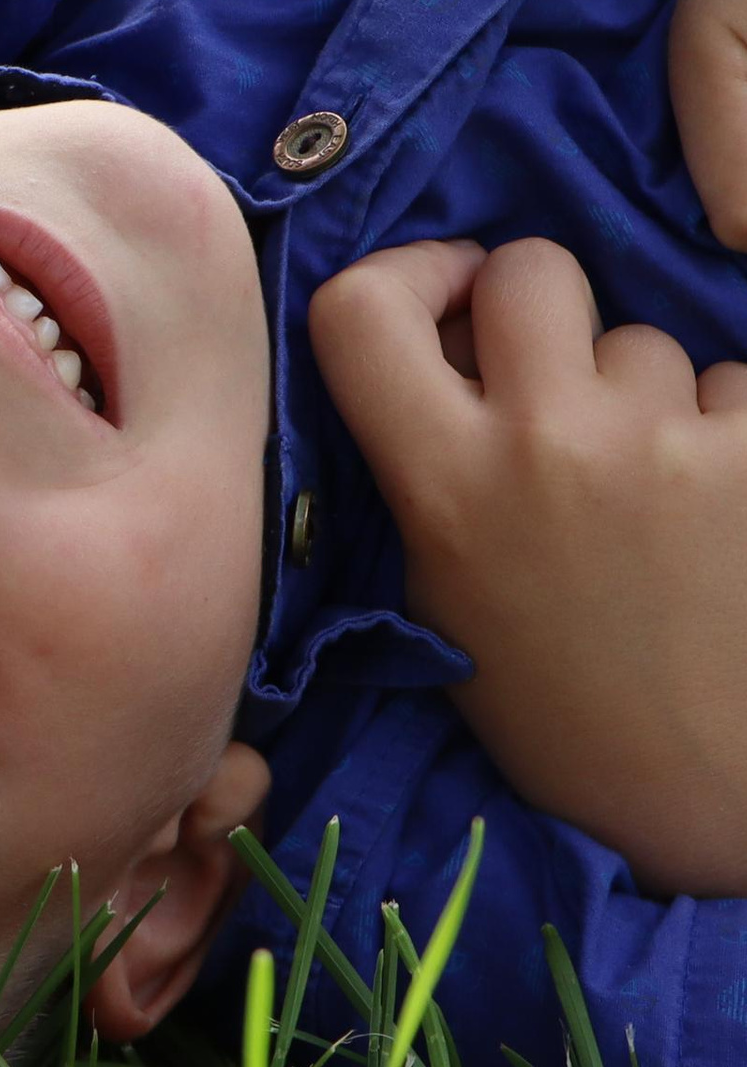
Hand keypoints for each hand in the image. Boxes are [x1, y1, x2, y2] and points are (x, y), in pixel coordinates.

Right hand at [309, 237, 746, 895]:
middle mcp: (542, 440)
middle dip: (542, 309)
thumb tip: (465, 348)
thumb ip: (435, 458)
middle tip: (558, 383)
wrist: (703, 797)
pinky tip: (720, 512)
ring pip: (646, 340)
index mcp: (440, 481)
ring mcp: (663, 441)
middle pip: (530, 269)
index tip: (445, 302)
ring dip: (649, 394)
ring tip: (657, 492)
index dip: (406, 273)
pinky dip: (730, 433)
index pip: (358, 307)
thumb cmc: (555, 702)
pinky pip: (738, 383)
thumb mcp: (444, 583)